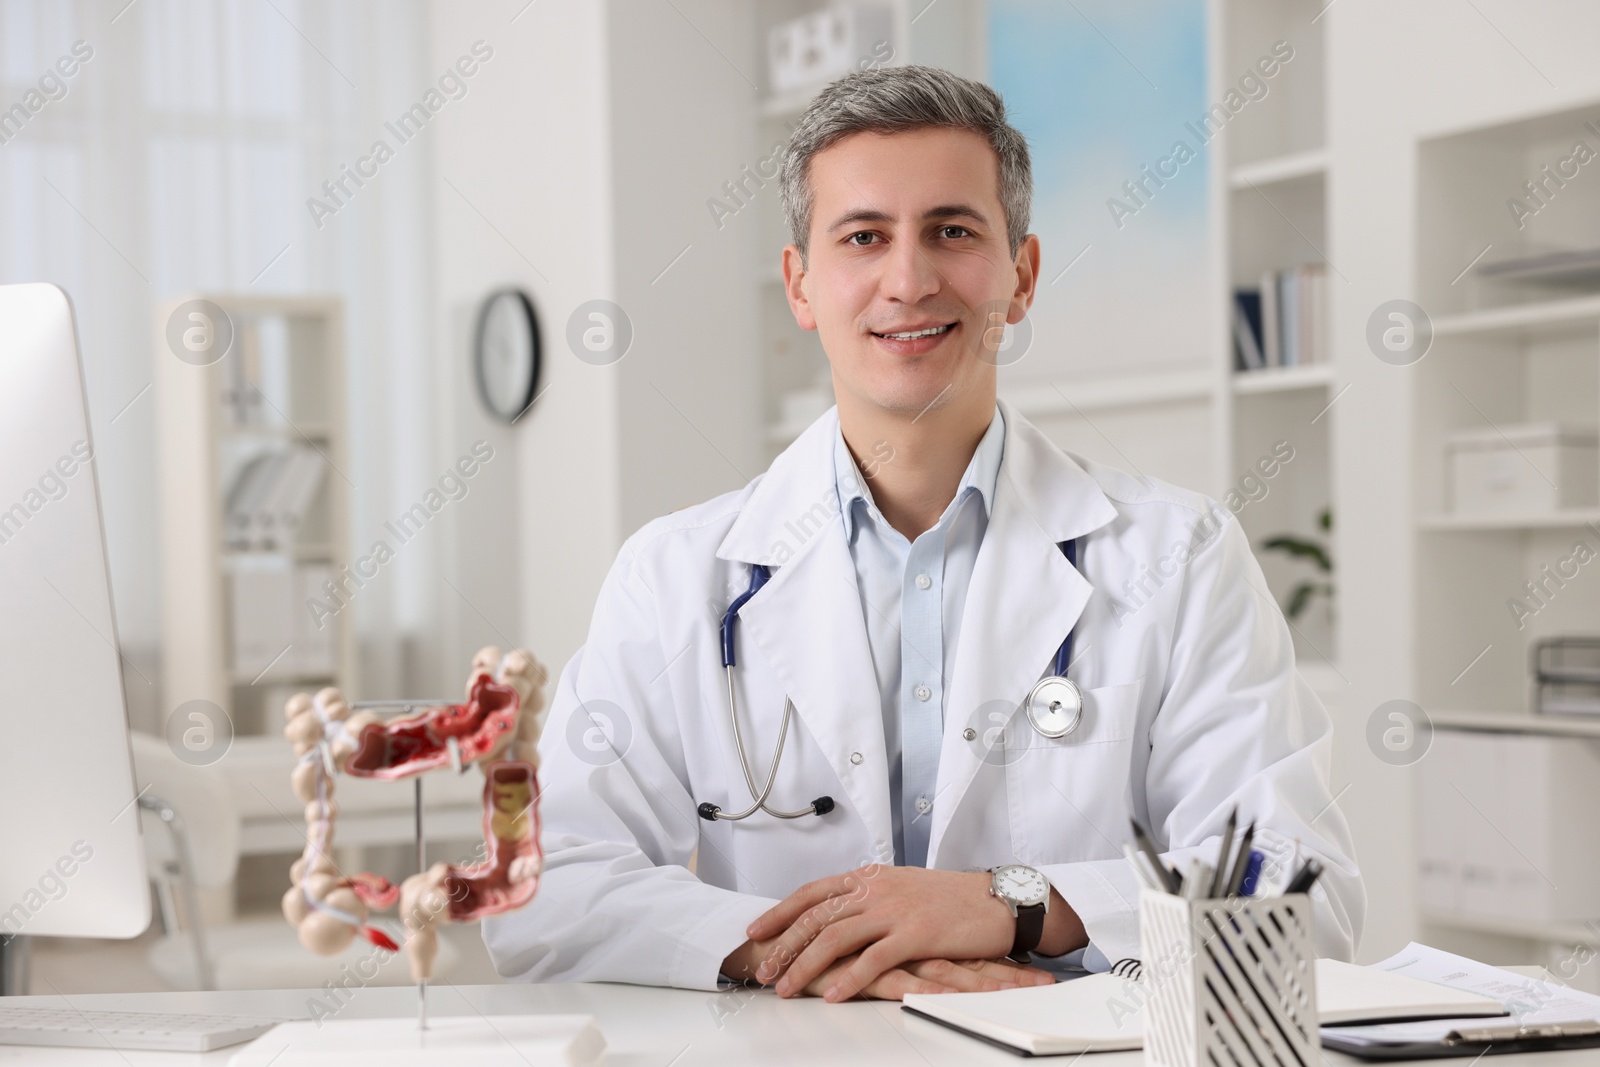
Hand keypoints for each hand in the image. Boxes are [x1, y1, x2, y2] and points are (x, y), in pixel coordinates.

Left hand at [744, 866, 1015, 999]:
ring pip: (837, 937)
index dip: (782, 912)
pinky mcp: (917, 934)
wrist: (997, 899)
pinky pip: (875, 959)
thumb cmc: (953, 898)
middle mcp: (877, 889)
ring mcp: (896, 910)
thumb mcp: (903, 888)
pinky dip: (851, 979)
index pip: (814, 892)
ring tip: (786, 988)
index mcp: (871, 877)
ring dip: (806, 966)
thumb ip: (870, 898)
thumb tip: (839, 913)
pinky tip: (834, 995)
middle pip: (818, 916)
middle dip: (784, 945)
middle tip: (763, 969)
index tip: (756, 930)